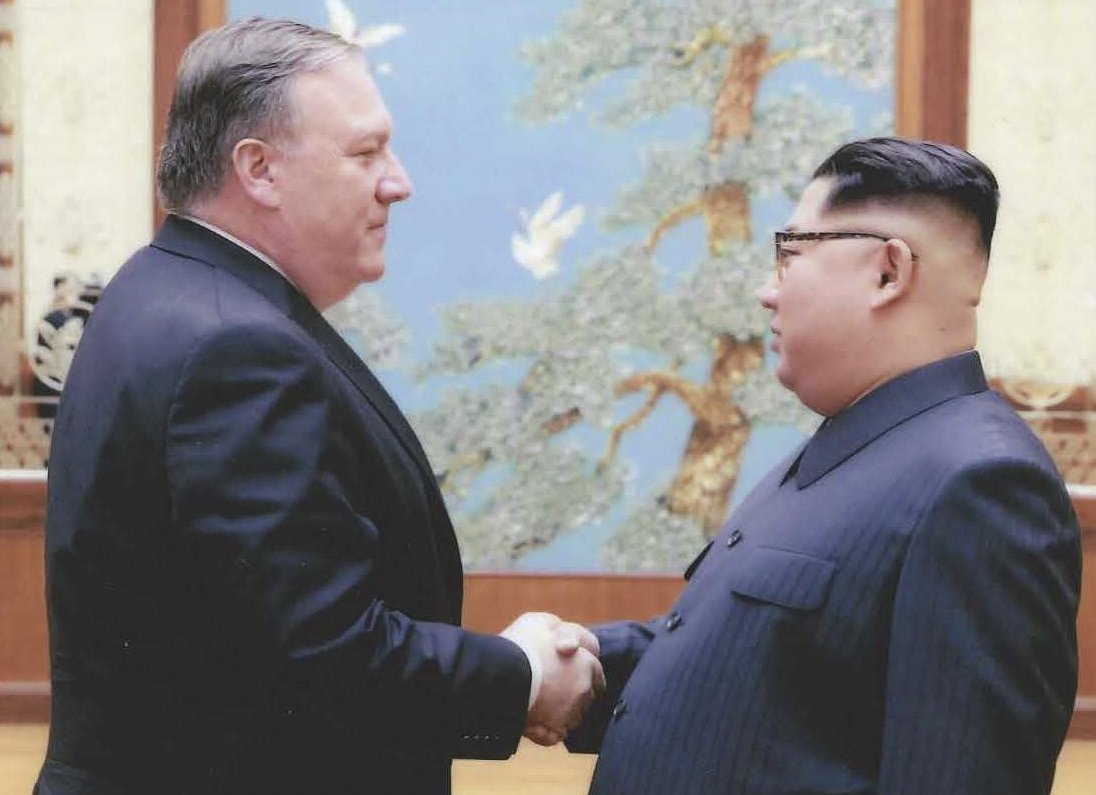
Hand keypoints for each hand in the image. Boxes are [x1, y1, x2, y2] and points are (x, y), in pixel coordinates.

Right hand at [501, 613, 605, 744]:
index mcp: (587, 664)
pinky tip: (535, 721)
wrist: (502, 677)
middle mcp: (584, 691)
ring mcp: (570, 714)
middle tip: (550, 687)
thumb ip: (561, 631)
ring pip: (571, 717)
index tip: (570, 674)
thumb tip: (569, 642)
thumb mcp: (542, 623)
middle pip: (585, 697)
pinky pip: (555, 735)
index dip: (584, 674)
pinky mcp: (554, 732)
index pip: (596, 674)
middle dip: (572, 693)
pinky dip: (548, 731)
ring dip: (561, 712)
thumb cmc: (523, 646)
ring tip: (540, 703)